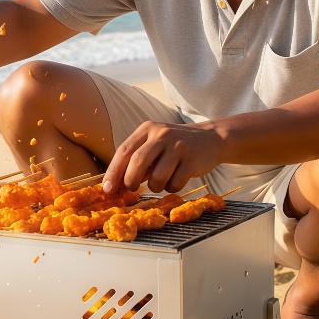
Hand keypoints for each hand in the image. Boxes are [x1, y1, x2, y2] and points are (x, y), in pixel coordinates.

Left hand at [102, 120, 224, 193]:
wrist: (211, 139)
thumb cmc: (174, 147)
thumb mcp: (154, 144)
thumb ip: (135, 159)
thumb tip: (114, 184)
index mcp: (147, 129)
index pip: (124, 151)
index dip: (113, 171)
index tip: (107, 189)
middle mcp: (161, 134)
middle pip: (137, 162)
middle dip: (130, 181)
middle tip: (132, 188)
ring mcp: (178, 146)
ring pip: (157, 177)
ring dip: (155, 186)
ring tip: (160, 181)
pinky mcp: (192, 160)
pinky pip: (175, 183)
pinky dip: (172, 187)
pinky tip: (177, 178)